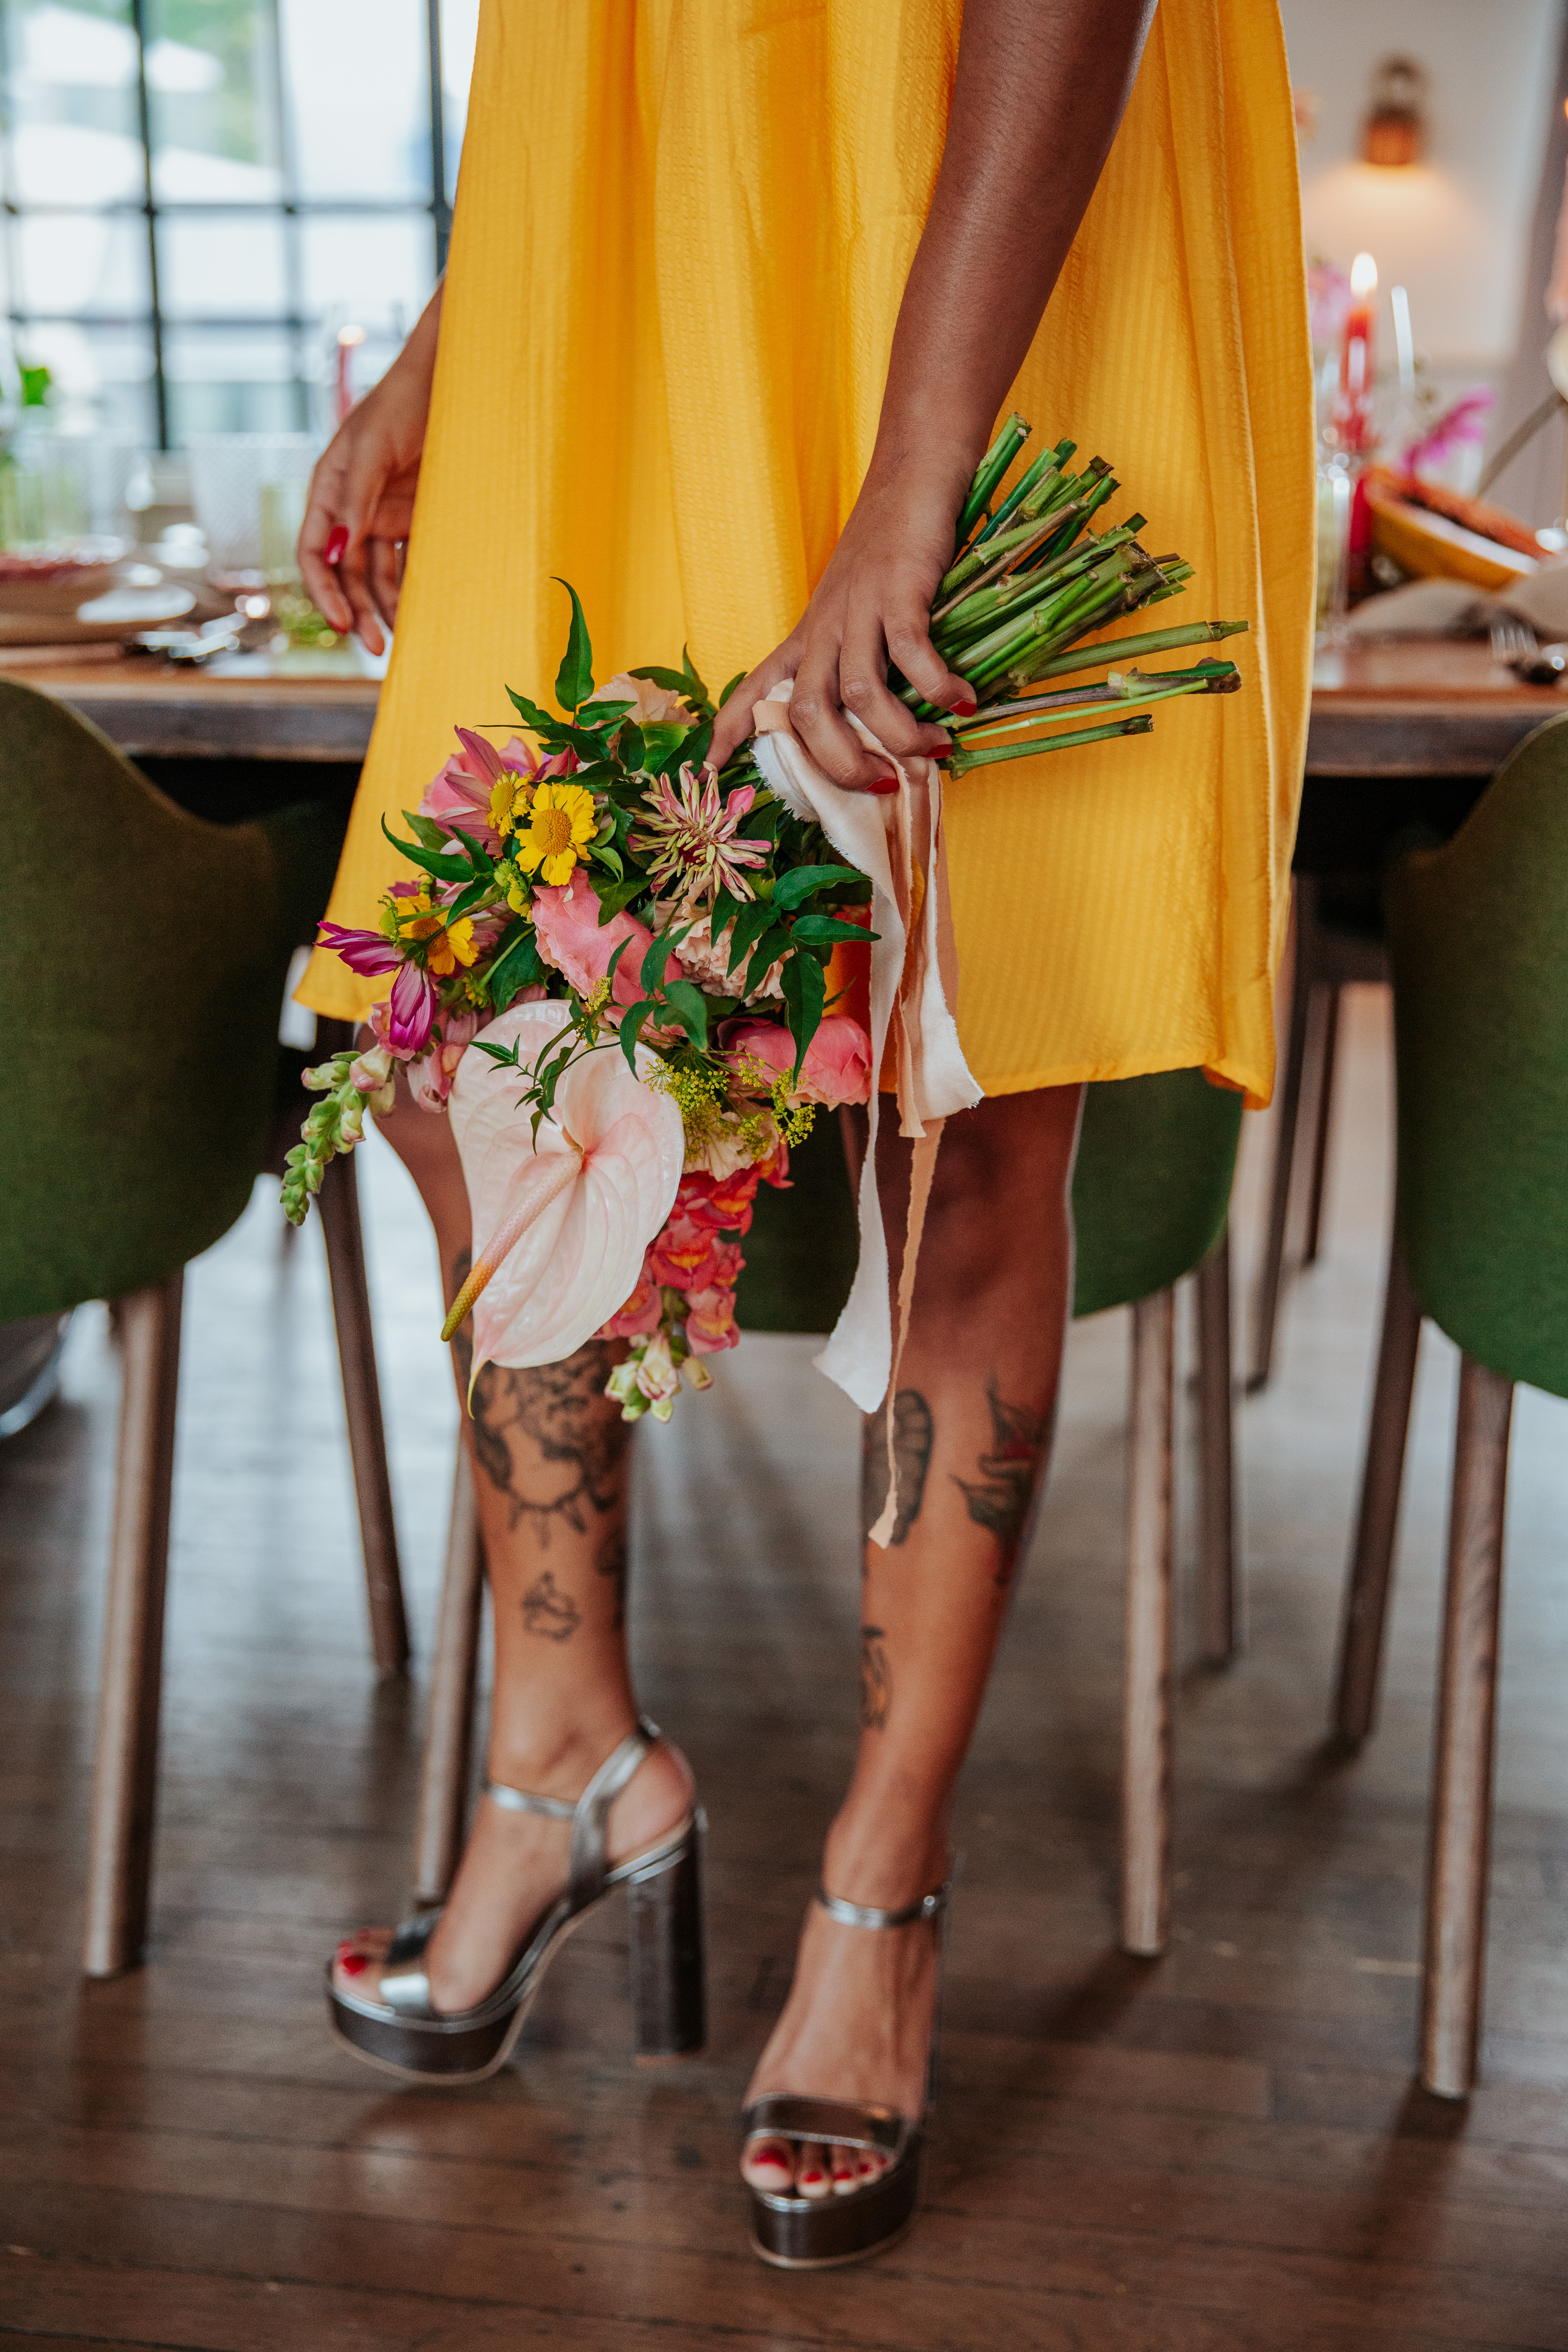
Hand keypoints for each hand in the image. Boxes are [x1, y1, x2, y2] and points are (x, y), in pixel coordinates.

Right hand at [297, 286, 442, 653]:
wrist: (447, 385)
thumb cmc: (401, 406)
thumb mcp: (371, 449)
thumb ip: (355, 500)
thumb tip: (340, 553)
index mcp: (328, 492)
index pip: (315, 553)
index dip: (324, 590)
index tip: (340, 622)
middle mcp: (352, 510)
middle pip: (347, 575)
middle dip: (357, 612)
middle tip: (376, 646)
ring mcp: (384, 517)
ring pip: (379, 576)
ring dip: (387, 608)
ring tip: (404, 638)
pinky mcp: (416, 520)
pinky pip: (411, 563)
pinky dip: (415, 589)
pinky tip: (425, 614)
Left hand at [708, 444, 978, 791]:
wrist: (917, 469)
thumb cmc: (894, 543)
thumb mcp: (861, 604)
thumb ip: (863, 656)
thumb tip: (888, 723)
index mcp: (812, 633)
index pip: (757, 686)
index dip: (729, 727)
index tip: (710, 768)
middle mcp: (826, 625)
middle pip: (806, 713)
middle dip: (840, 764)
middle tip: (881, 786)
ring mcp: (859, 605)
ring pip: (856, 693)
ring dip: (896, 734)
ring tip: (934, 748)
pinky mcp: (898, 587)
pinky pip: (909, 654)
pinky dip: (935, 687)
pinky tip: (962, 701)